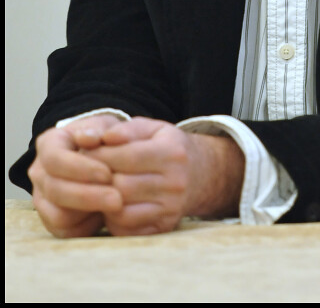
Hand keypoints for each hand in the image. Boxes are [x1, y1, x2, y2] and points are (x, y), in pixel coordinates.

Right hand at [28, 114, 122, 237]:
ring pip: (57, 216)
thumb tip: (90, 137)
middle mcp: (40, 172)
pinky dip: (86, 227)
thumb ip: (99, 129)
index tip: (108, 173)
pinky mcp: (51, 220)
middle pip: (55, 190)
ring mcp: (43, 198)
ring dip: (88, 213)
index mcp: (49, 144)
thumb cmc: (103, 139)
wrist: (100, 154)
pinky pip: (65, 233)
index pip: (55, 159)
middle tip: (118, 199)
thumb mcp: (105, 126)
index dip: (80, 169)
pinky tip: (105, 216)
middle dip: (88, 196)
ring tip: (115, 206)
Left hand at [84, 117, 245, 236]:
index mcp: (172, 153)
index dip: (99, 155)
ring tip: (97, 188)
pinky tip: (111, 203)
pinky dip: (112, 218)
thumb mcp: (152, 129)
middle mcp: (176, 183)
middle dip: (97, 179)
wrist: (198, 174)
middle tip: (84, 173)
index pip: (127, 156)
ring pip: (121, 211)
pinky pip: (126, 229)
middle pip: (122, 186)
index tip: (84, 152)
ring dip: (103, 200)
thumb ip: (126, 129)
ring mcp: (171, 208)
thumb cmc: (166, 146)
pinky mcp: (164, 228)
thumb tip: (102, 137)